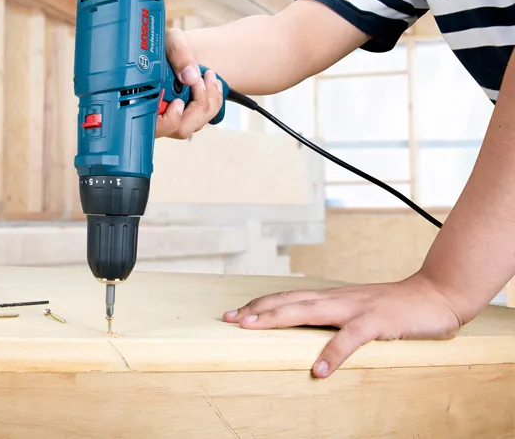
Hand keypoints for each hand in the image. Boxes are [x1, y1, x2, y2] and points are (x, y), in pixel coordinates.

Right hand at [156, 28, 224, 138]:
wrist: (175, 50)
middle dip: (197, 105)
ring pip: (195, 124)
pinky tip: (211, 81)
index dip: (169, 120)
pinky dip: (214, 100)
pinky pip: (205, 117)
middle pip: (179, 129)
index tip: (179, 102)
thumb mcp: (171, 41)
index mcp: (141, 99)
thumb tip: (190, 76)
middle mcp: (156, 115)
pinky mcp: (187, 117)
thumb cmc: (167, 46)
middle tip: (201, 79)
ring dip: (209, 100)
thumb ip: (178, 54)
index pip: (154, 126)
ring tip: (208, 75)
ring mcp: (172, 119)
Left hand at [223, 273, 462, 377]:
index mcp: (331, 298)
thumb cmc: (394, 308)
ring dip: (278, 318)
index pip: (287, 298)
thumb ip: (334, 320)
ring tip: (252, 328)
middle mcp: (337, 299)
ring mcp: (355, 308)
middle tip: (229, 319)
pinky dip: (332, 353)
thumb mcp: (357, 312)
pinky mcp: (377, 322)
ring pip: (309, 311)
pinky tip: (318, 370)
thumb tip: (307, 332)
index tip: (232, 314)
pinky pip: (351, 338)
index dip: (259, 305)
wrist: (436, 294)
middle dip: (256, 310)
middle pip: (288, 302)